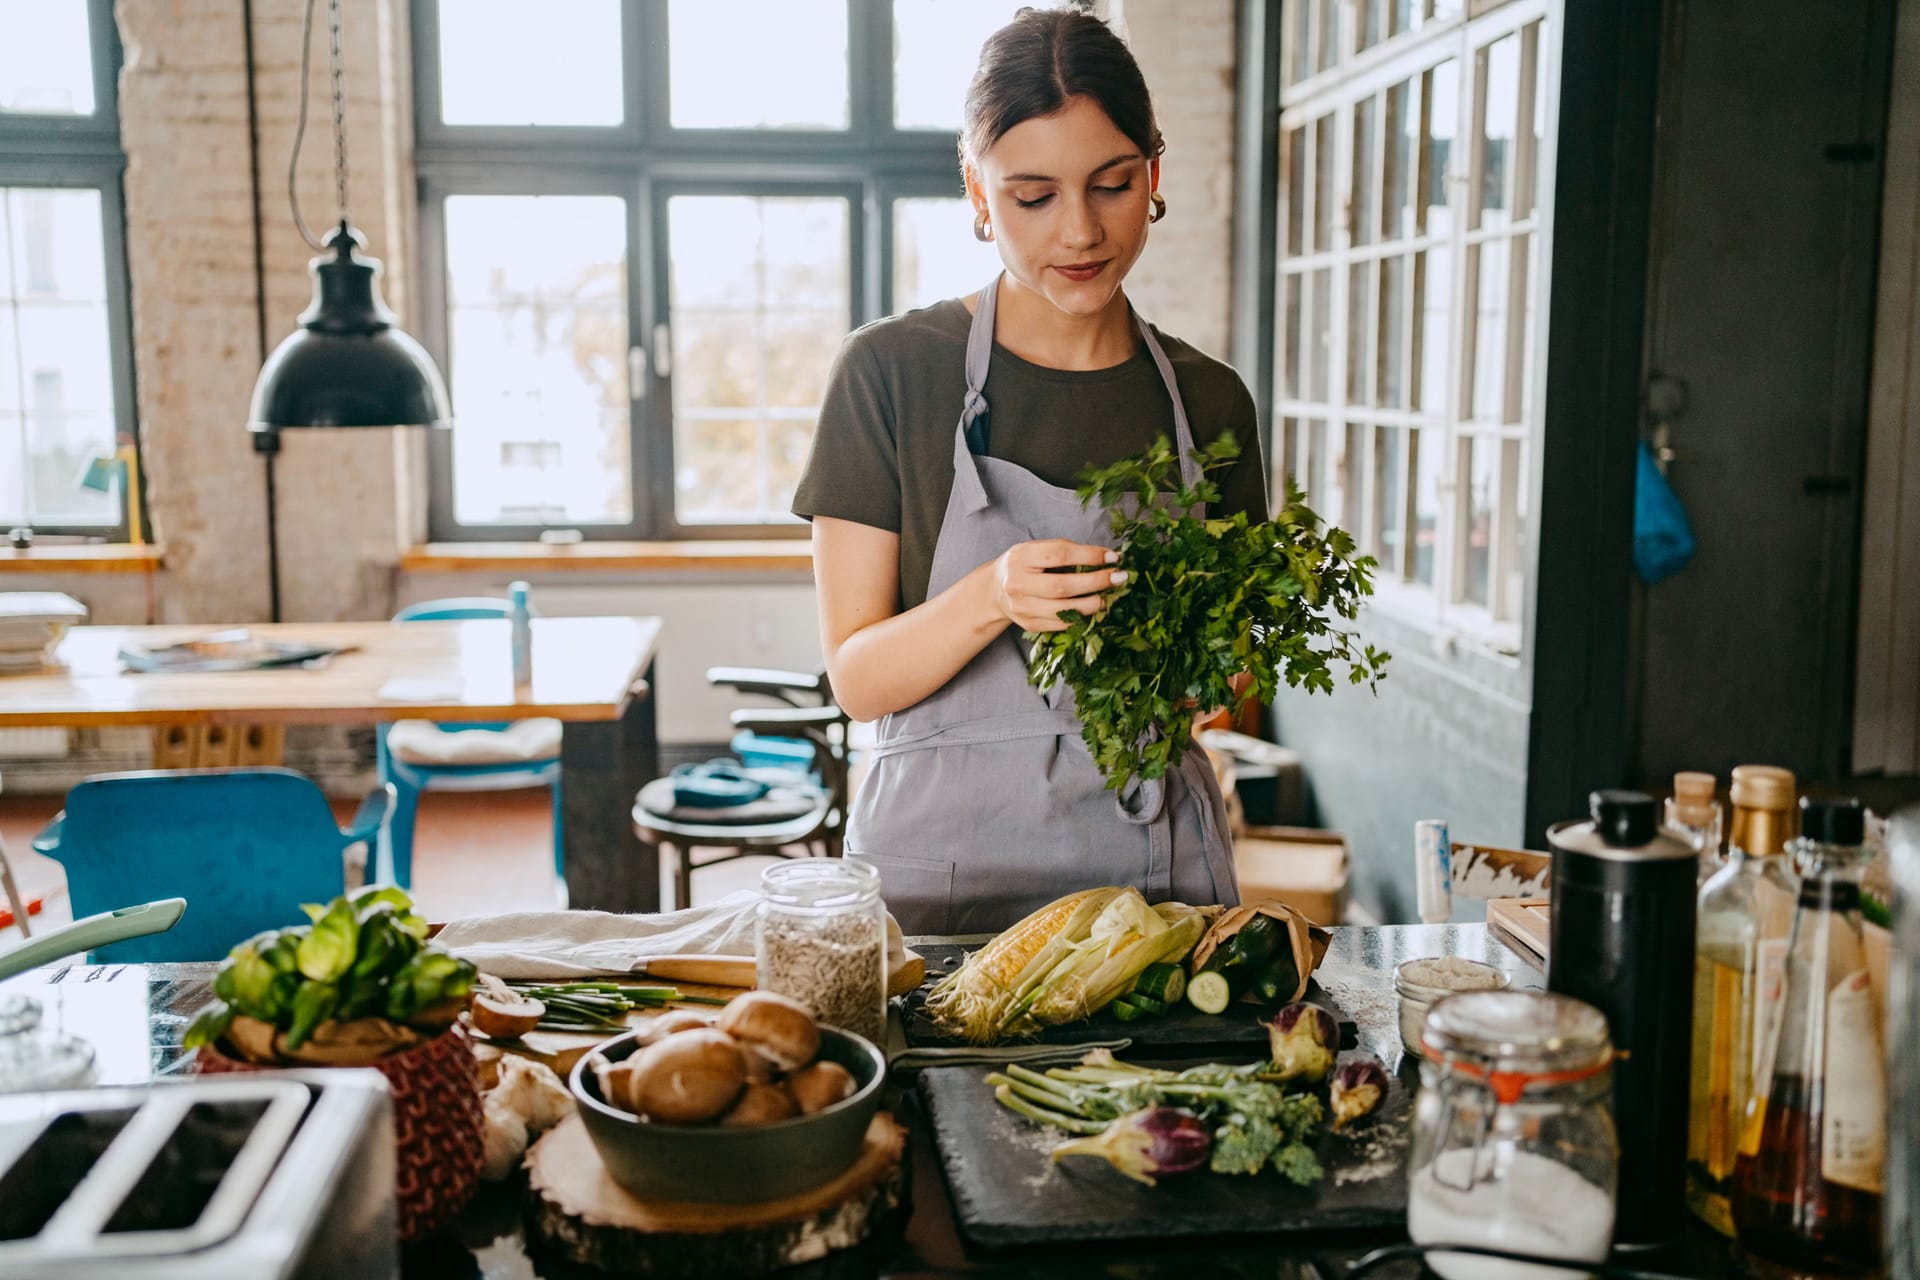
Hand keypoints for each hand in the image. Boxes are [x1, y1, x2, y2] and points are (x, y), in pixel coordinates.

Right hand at [985, 540, 1125, 632]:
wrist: (996, 590)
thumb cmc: (1024, 565)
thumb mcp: (1036, 550)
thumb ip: (1064, 552)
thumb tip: (1105, 558)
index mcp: (1021, 557)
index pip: (1060, 554)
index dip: (1089, 556)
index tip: (1113, 558)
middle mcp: (1018, 583)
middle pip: (1062, 586)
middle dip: (1095, 582)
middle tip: (1119, 578)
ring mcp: (1022, 607)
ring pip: (1063, 610)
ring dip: (1092, 604)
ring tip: (1109, 597)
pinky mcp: (1029, 625)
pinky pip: (1060, 625)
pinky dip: (1081, 618)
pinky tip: (1094, 609)